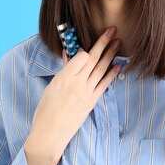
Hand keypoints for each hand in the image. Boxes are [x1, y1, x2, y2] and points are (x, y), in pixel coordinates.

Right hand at [24, 27, 120, 164]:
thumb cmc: (45, 110)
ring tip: (118, 42)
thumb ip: (64, 70)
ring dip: (111, 54)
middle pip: (93, 58)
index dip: (85, 48)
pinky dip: (112, 73)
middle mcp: (76, 84)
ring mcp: (86, 93)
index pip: (80, 56)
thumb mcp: (51, 87)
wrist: (50, 134)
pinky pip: (104, 84)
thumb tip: (71, 55)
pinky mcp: (92, 102)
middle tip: (112, 29)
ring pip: (101, 68)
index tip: (87, 43)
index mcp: (63, 78)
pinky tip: (118, 64)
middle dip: (103, 42)